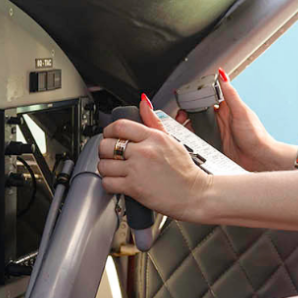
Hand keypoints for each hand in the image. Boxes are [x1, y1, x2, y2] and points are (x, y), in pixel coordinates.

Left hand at [98, 95, 210, 218]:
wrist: (194, 194)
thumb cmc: (184, 170)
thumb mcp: (171, 139)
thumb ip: (153, 121)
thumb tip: (143, 103)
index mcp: (153, 137)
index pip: (119, 126)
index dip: (109, 131)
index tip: (110, 136)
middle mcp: (144, 151)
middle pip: (106, 145)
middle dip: (105, 151)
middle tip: (112, 156)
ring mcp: (137, 169)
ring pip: (103, 165)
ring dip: (106, 168)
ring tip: (116, 170)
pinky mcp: (133, 187)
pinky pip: (107, 183)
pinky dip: (109, 184)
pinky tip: (118, 182)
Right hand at [180, 69, 280, 172]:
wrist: (259, 159)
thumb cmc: (256, 135)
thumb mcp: (241, 111)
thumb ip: (230, 93)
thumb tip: (223, 74)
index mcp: (226, 108)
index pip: (206, 97)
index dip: (194, 97)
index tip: (183, 98)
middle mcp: (220, 119)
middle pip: (197, 112)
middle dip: (185, 113)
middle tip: (179, 117)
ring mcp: (216, 132)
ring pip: (195, 126)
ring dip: (186, 126)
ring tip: (180, 127)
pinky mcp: (214, 145)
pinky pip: (198, 140)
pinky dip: (191, 138)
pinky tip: (186, 139)